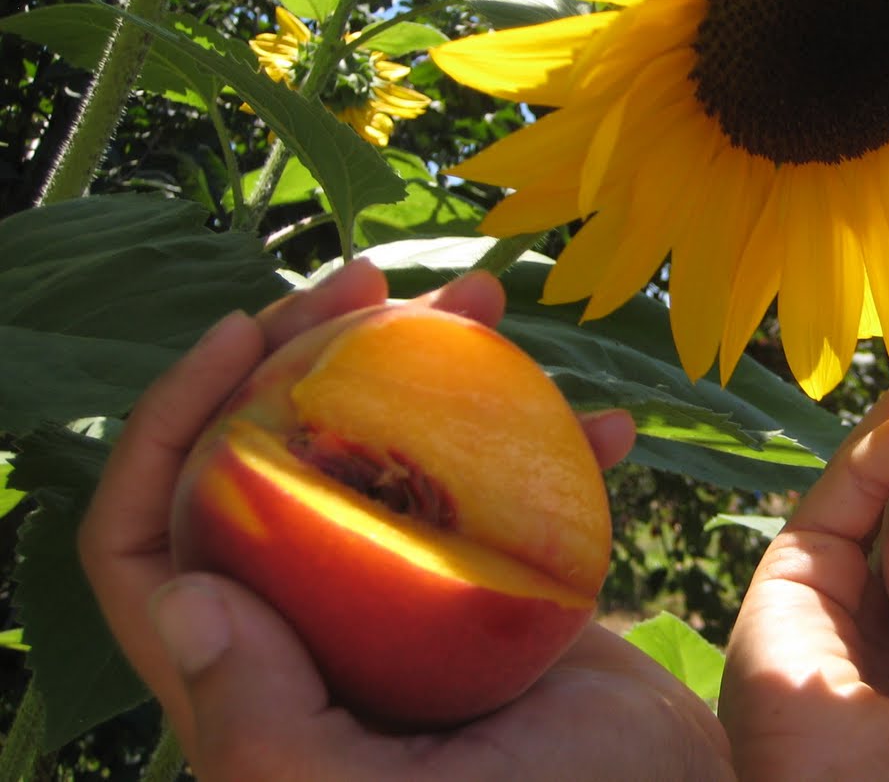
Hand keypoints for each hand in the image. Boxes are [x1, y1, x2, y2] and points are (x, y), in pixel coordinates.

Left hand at [79, 260, 733, 780]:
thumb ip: (264, 730)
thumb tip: (189, 596)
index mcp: (255, 685)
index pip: (149, 542)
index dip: (169, 427)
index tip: (242, 333)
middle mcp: (319, 629)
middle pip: (265, 462)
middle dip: (304, 353)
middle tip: (373, 286)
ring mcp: (411, 602)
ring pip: (385, 454)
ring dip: (430, 368)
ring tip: (493, 303)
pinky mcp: (498, 590)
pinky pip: (505, 489)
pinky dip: (555, 445)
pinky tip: (612, 427)